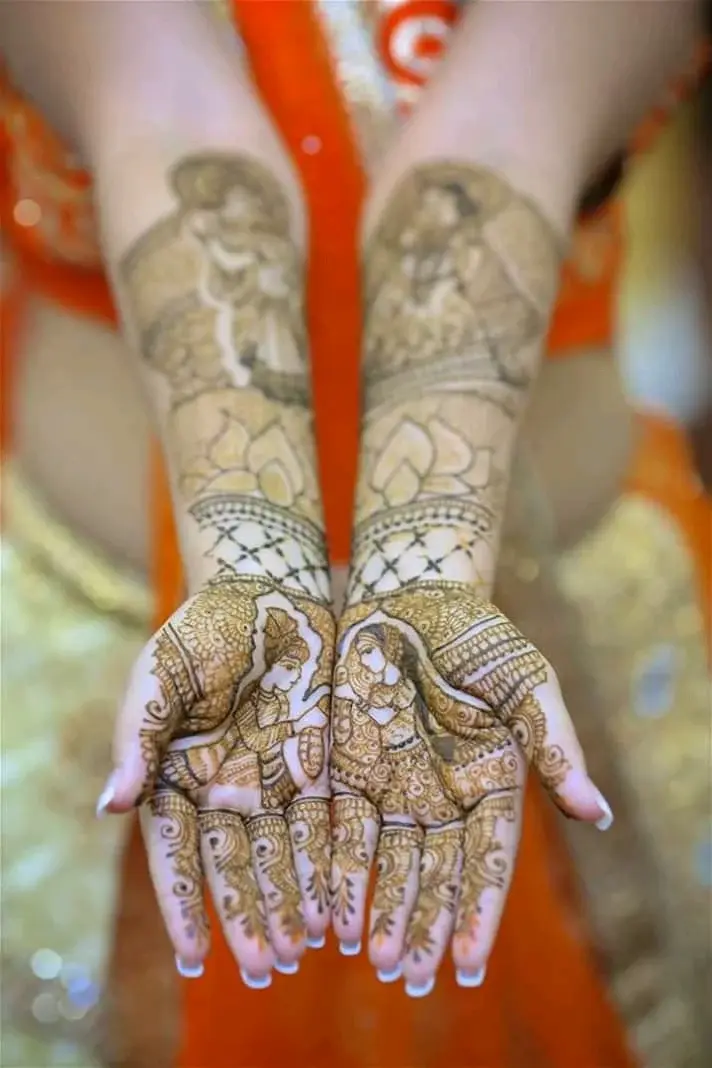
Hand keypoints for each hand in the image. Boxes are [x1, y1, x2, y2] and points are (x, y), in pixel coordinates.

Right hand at [101, 572, 334, 981]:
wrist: (266, 592)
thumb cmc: (200, 631)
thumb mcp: (159, 676)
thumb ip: (138, 736)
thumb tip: (109, 803)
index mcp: (179, 776)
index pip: (178, 853)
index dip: (186, 905)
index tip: (195, 957)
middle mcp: (226, 789)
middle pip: (236, 865)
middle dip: (249, 916)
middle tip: (263, 969)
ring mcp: (274, 779)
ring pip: (284, 854)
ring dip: (292, 902)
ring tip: (301, 951)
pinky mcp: (320, 763)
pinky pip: (326, 820)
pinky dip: (331, 862)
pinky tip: (340, 902)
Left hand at [329, 581, 609, 993]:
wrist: (411, 593)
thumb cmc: (479, 635)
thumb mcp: (525, 683)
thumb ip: (554, 746)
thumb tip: (598, 814)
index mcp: (493, 783)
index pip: (488, 862)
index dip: (476, 910)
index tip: (466, 961)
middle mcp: (444, 795)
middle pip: (435, 873)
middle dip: (424, 924)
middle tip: (409, 975)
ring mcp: (396, 785)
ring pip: (389, 862)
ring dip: (381, 909)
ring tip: (374, 958)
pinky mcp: (350, 767)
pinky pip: (343, 827)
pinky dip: (339, 868)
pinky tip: (330, 909)